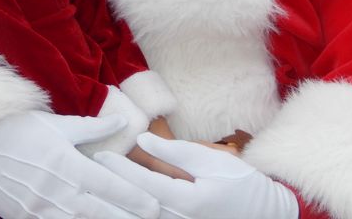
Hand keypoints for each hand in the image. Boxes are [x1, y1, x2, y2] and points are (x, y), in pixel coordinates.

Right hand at [0, 111, 159, 218]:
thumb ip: (91, 128)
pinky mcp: (25, 218)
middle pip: (100, 211)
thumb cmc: (15, 129)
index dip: (133, 197)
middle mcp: (57, 191)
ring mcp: (40, 208)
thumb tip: (122, 122)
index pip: (109, 185)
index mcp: (67, 164)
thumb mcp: (56, 124)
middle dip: (126, 217)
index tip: (155, 206)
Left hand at [96, 133, 298, 218]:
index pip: (143, 182)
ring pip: (138, 216)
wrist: (266, 213)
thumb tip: (142, 139)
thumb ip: (174, 151)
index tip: (100, 157)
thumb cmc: (240, 183)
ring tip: (90, 190)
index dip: (119, 169)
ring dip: (114, 205)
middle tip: (85, 172)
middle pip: (134, 203)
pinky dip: (130, 211)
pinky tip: (114, 204)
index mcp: (185, 201)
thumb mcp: (210, 161)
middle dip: (109, 189)